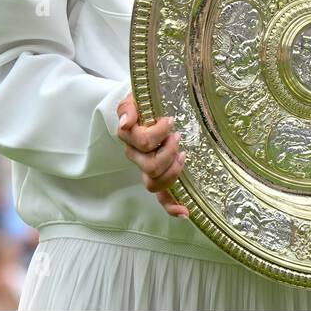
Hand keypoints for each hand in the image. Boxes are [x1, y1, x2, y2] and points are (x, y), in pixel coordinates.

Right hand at [116, 94, 188, 218]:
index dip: (158, 134)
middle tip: (177, 137)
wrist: (150, 106)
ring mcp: (147, 168)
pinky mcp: (159, 176)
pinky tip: (184, 212)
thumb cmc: (144, 102)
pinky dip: (171, 206)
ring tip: (182, 154)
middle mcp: (136, 156)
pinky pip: (161, 197)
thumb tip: (126, 123)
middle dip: (169, 152)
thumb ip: (128, 108)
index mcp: (130, 137)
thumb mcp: (134, 98)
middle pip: (150, 166)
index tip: (170, 121)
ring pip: (155, 182)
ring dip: (172, 171)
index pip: (143, 143)